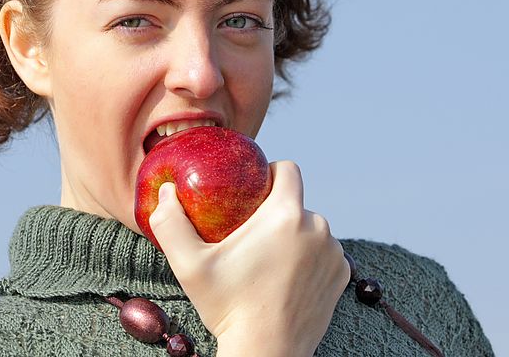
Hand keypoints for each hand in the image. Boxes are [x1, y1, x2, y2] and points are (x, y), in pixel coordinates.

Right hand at [148, 161, 349, 356]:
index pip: (287, 169)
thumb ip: (170, 222)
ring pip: (311, 228)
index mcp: (285, 215)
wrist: (266, 354)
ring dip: (294, 236)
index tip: (250, 192)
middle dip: (276, 211)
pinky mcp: (342, 276)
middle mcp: (318, 228)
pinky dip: (309, 258)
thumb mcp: (189, 265)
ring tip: (268, 261)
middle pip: (296, 202)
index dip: (268, 173)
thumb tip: (166, 191)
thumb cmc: (227, 308)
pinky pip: (324, 252)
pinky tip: (286, 278)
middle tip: (249, 236)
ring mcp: (334, 253)